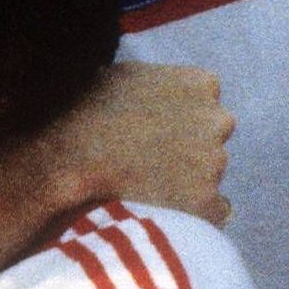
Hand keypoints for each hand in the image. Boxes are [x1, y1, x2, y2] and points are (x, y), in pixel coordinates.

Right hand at [37, 62, 232, 224]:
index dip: (179, 116)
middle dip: (190, 145)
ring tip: (143, 186)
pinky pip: (216, 210)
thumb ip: (154, 79)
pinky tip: (165, 211)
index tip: (155, 129)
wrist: (72, 162)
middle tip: (150, 158)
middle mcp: (216, 120)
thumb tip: (153, 88)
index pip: (205, 100)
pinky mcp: (207, 201)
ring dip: (186, 179)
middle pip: (213, 135)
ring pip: (209, 173)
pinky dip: (195, 213)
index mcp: (200, 84)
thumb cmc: (88, 114)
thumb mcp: (121, 75)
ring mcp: (214, 162)